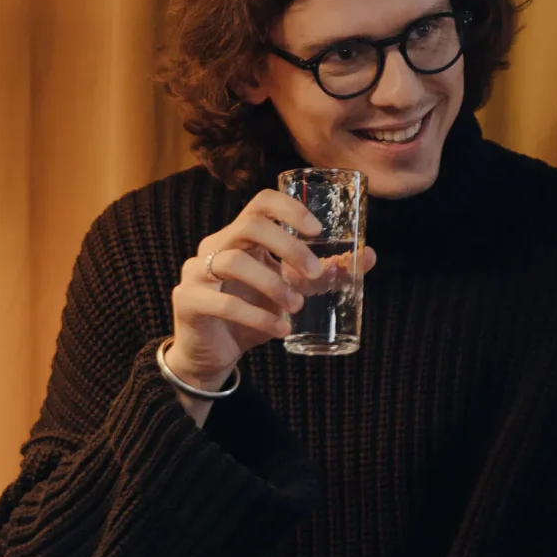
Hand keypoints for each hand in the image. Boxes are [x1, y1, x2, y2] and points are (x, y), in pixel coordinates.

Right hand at [165, 192, 377, 393]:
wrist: (210, 353)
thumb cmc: (250, 314)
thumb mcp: (290, 290)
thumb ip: (322, 274)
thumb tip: (368, 256)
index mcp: (240, 237)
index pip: (261, 203)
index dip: (289, 209)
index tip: (317, 230)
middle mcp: (215, 246)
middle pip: (250, 226)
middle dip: (288, 247)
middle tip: (314, 272)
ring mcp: (196, 272)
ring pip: (233, 262)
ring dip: (273, 284)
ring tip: (297, 306)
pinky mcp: (189, 301)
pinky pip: (223, 302)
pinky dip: (256, 317)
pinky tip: (279, 329)